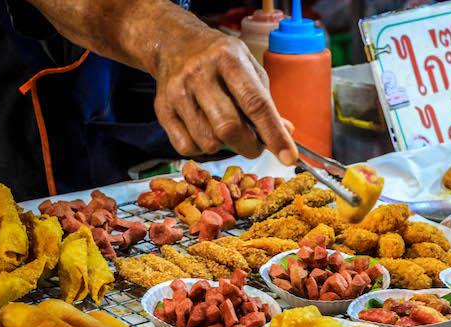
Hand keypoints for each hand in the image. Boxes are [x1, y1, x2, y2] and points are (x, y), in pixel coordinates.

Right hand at [152, 29, 296, 163]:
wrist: (174, 44)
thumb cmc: (220, 60)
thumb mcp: (249, 69)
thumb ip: (267, 103)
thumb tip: (286, 132)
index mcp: (228, 59)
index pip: (256, 104)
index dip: (274, 134)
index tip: (289, 158)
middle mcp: (199, 73)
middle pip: (229, 128)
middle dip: (250, 147)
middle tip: (256, 145)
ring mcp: (177, 92)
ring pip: (208, 142)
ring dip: (225, 146)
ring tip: (227, 129)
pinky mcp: (162, 109)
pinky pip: (187, 147)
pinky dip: (202, 149)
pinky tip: (206, 131)